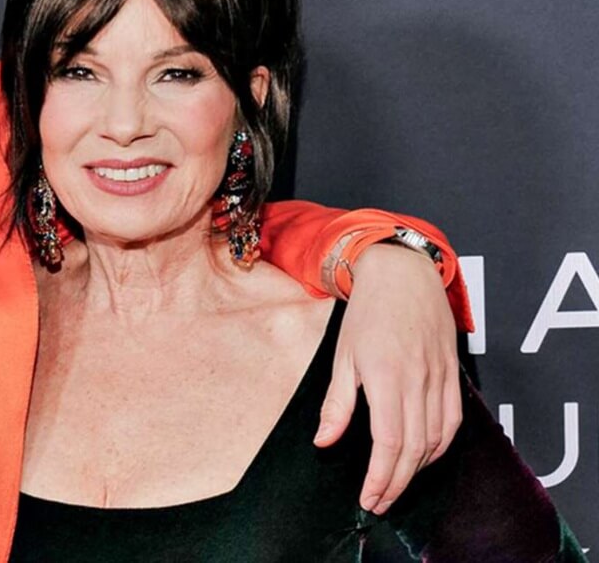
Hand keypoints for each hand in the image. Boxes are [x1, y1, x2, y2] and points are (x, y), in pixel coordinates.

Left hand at [313, 244, 460, 513]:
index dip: (381, 477)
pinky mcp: (454, 375)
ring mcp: (441, 378)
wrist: (403, 275)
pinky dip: (440, 447)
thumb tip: (324, 442)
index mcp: (387, 377)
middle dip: (396, 483)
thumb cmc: (367, 313)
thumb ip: (337, 403)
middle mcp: (419, 381)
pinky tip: (423, 456)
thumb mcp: (342, 355)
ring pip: (437, 440)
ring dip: (417, 469)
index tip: (369, 498)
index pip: (389, 443)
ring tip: (395, 483)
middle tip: (380, 502)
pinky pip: (453, 422)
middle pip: (415, 449)